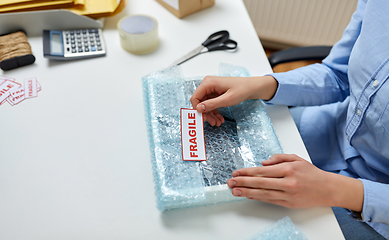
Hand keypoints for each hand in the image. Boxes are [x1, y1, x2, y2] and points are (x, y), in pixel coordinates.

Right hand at [190, 75, 277, 126]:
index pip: (195, 98)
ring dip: (210, 114)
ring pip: (205, 105)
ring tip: (217, 122)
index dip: (197, 109)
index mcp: (208, 83)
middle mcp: (207, 85)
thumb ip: (212, 104)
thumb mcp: (227, 99)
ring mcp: (211, 89)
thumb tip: (199, 108)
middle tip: (212, 123)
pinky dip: (214, 112)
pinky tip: (219, 119)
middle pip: (200, 102)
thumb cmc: (241, 89)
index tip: (203, 118)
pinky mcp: (215, 93)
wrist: (251, 87)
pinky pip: (210, 104)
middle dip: (206, 114)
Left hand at [227, 154, 363, 210]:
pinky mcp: (288, 203)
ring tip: (235, 191)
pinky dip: (257, 198)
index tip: (237, 172)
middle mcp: (287, 182)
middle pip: (260, 182)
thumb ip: (278, 158)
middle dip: (243, 182)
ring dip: (247, 192)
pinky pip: (269, 200)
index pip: (263, 171)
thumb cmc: (311, 173)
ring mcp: (288, 194)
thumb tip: (262, 163)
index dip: (247, 172)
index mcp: (288, 169)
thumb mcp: (296, 159)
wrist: (327, 189)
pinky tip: (248, 196)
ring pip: (263, 193)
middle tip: (230, 182)